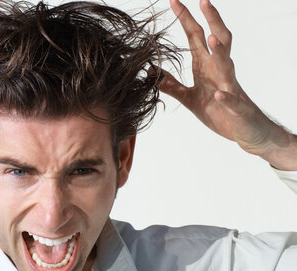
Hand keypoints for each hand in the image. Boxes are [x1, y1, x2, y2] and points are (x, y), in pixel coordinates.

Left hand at [159, 0, 296, 169]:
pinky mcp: (237, 107)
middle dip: (211, 21)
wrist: (245, 131)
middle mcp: (220, 72)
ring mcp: (230, 88)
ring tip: (210, 38)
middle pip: (218, 40)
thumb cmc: (219, 111)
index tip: (173, 1)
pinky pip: (232, 100)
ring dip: (220, 52)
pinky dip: (227, 97)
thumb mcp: (189, 98)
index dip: (185, 19)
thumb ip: (171, 85)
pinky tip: (220, 94)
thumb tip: (151, 72)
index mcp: (206, 66)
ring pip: (228, 65)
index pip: (195, 36)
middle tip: (203, 1)